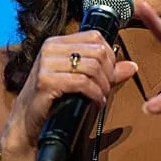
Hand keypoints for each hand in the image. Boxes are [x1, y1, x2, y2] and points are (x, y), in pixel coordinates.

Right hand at [0, 30, 137, 160]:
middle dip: (108, 72)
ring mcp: (46, 63)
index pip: (95, 36)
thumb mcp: (81, 80)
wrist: (27, 123)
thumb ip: (105, 71)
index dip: (110, 55)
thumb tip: (132, 66)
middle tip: (106, 88)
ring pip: (92, 66)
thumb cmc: (54, 100)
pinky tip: (96, 101)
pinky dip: (95, 93)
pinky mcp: (46, 81)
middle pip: (97, 51)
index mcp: (57, 42)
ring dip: (103, 85)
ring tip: (101, 96)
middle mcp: (50, 48)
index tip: (110, 73)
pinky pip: (82, 82)